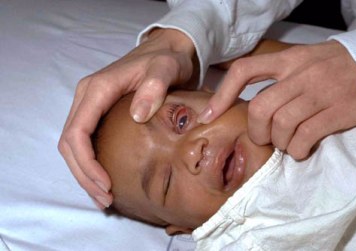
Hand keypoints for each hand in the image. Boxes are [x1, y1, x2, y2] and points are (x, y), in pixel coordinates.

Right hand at [58, 28, 195, 207]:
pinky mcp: (99, 111)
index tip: (107, 184)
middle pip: (70, 143)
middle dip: (84, 175)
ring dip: (84, 173)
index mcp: (98, 89)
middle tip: (106, 199)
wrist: (167, 50)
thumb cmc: (167, 60)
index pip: (78, 132)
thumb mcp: (166, 68)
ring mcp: (91, 105)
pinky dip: (89, 164)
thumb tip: (138, 115)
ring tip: (103, 197)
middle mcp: (87, 97)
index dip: (87, 163)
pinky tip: (102, 180)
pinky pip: (85, 141)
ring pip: (74, 145)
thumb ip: (155, 86)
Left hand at [198, 40, 355, 158]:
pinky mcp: (339, 112)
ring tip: (286, 142)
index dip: (222, 95)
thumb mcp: (302, 59)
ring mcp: (320, 93)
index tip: (208, 115)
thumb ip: (276, 74)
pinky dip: (297, 150)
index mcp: (288, 59)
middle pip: (259, 109)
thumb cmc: (333, 66)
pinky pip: (304, 138)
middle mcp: (301, 75)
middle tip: (264, 137)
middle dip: (255, 131)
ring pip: (281, 126)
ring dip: (278, 142)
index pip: (245, 70)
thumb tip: (242, 97)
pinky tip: (301, 148)